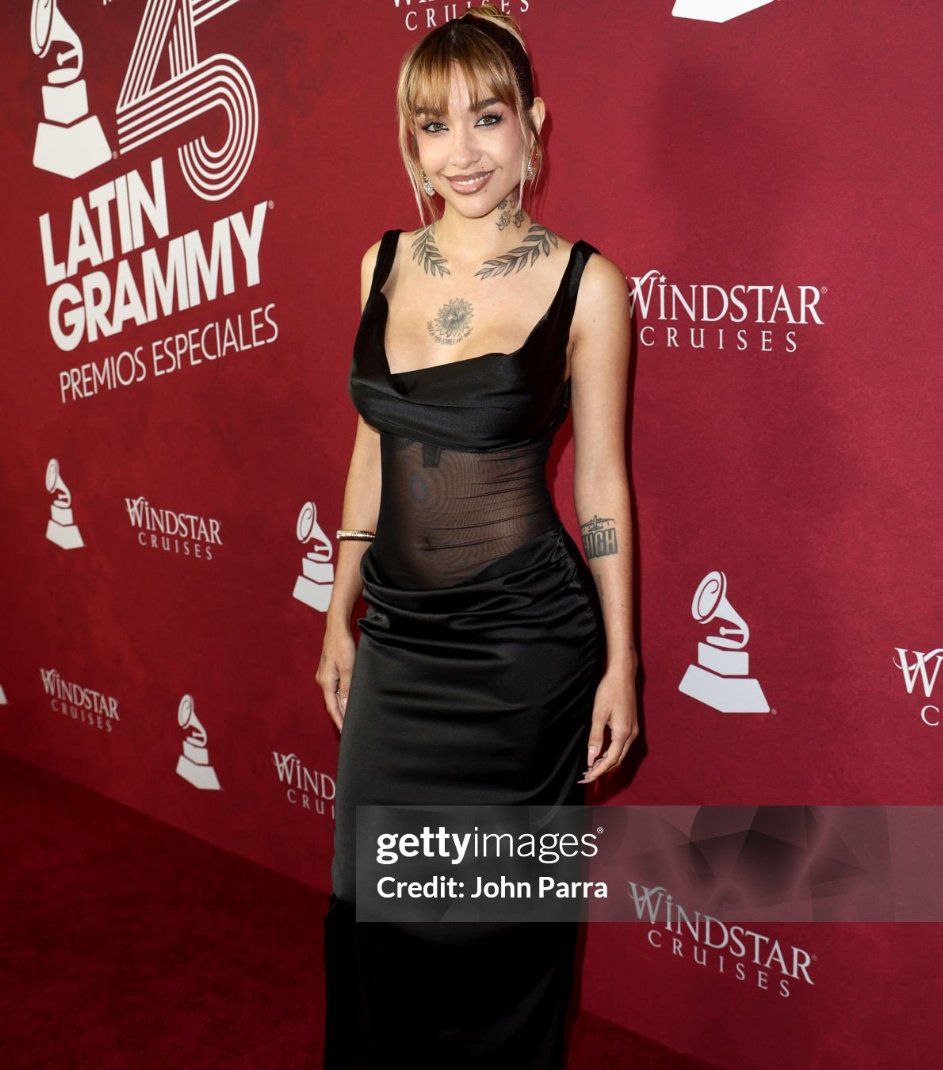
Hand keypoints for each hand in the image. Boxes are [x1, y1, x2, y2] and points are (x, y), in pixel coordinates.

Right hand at [317, 622, 356, 731]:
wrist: (336, 628)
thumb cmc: (342, 646)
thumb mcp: (348, 668)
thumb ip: (347, 688)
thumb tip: (346, 707)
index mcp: (326, 683)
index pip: (333, 708)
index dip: (339, 721)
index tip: (345, 734)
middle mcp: (323, 681)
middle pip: (332, 704)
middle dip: (341, 717)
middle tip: (351, 730)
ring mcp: (325, 676)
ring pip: (334, 696)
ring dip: (342, 707)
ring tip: (351, 718)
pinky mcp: (329, 671)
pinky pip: (335, 689)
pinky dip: (342, 697)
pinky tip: (348, 700)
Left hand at [578, 658, 637, 783]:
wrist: (622, 675)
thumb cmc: (609, 691)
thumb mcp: (598, 714)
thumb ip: (595, 737)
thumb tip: (591, 758)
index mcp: (623, 733)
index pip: (610, 760)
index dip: (598, 771)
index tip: (586, 777)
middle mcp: (631, 735)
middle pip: (617, 760)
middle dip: (602, 770)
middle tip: (586, 776)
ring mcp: (633, 730)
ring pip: (621, 754)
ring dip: (607, 763)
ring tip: (591, 767)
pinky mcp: (632, 726)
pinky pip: (622, 746)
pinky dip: (612, 754)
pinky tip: (601, 754)